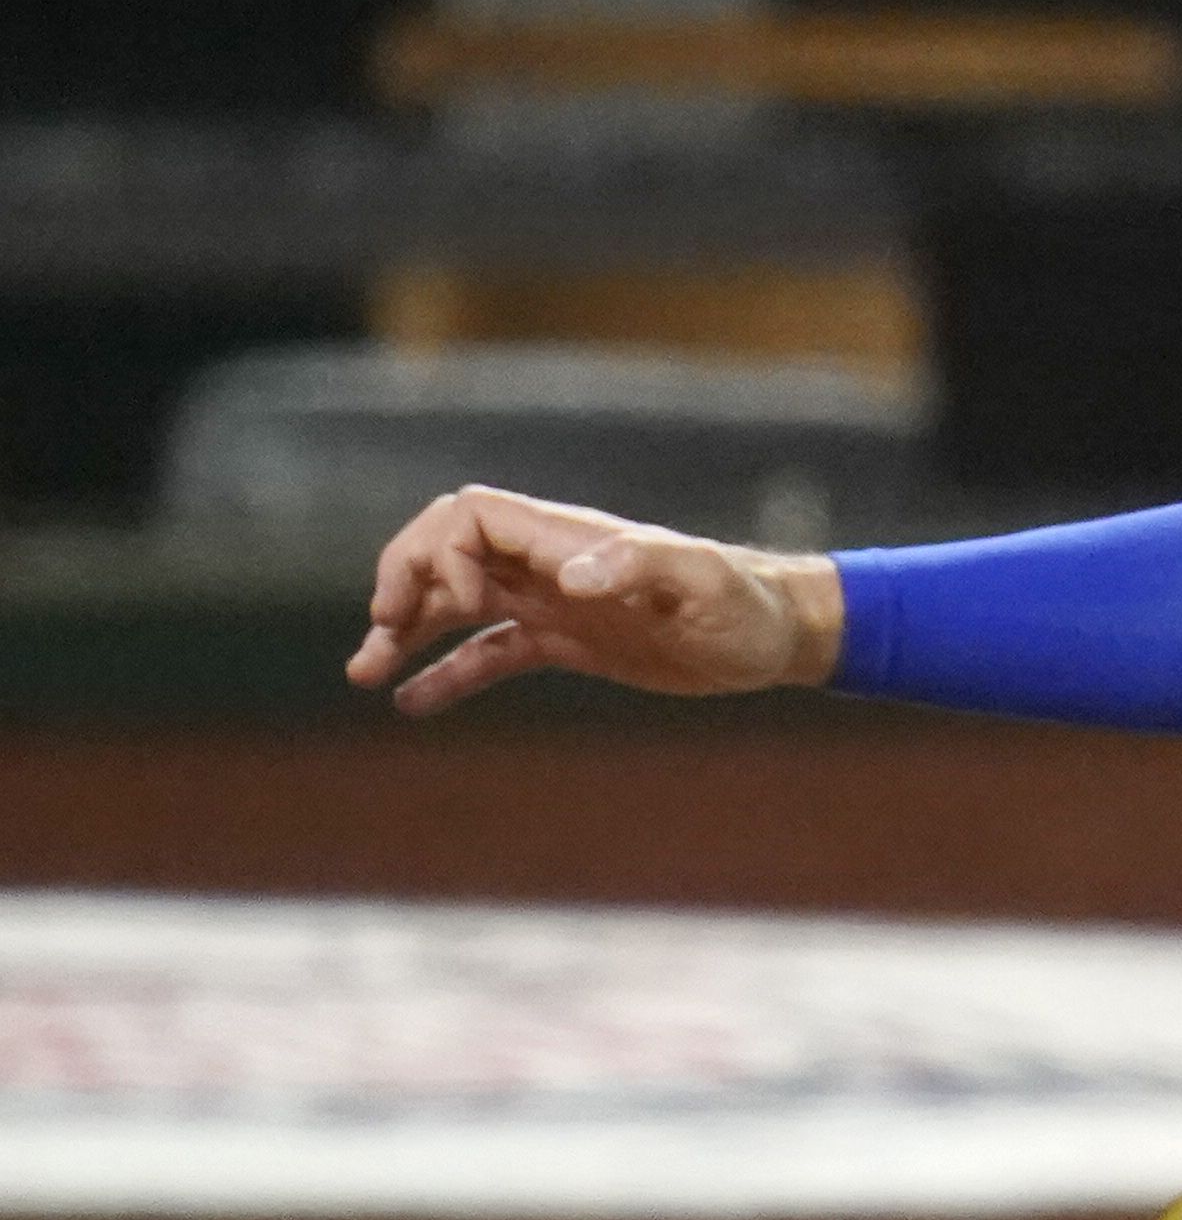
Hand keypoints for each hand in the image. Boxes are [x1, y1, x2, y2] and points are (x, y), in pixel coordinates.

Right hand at [347, 486, 842, 715]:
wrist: (776, 637)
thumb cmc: (745, 606)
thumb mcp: (701, 583)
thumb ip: (640, 566)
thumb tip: (574, 574)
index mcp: (567, 540)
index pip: (469, 517)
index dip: (441, 553)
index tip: (463, 606)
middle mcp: (549, 564)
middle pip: (444, 553)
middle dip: (402, 585)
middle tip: (381, 636)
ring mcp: (555, 603)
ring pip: (456, 605)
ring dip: (407, 630)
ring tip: (366, 672)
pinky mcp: (570, 643)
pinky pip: (491, 651)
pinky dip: (449, 673)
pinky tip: (415, 702)